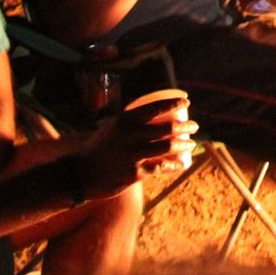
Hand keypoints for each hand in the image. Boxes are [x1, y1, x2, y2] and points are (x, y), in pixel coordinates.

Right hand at [75, 102, 198, 196]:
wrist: (81, 173)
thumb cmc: (99, 147)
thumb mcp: (111, 126)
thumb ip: (130, 120)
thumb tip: (150, 111)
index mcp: (124, 120)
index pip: (155, 107)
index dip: (173, 103)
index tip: (186, 101)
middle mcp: (130, 136)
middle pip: (166, 129)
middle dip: (185, 126)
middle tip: (194, 126)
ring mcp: (132, 155)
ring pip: (167, 148)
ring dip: (183, 145)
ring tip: (191, 143)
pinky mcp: (134, 174)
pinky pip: (160, 167)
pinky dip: (173, 165)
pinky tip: (181, 164)